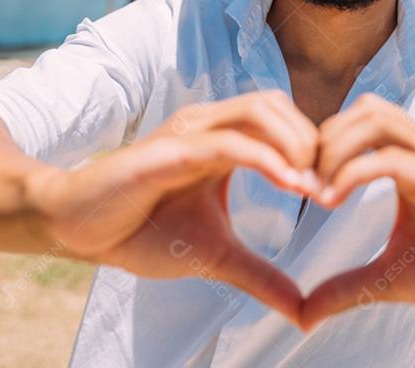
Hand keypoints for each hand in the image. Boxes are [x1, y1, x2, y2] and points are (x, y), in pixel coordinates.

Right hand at [31, 91, 320, 324]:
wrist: (77, 229)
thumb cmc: (139, 230)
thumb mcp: (214, 255)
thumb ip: (260, 275)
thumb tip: (302, 309)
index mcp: (220, 141)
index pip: (281, 121)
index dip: (314, 148)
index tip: (337, 191)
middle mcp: (206, 126)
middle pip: (277, 104)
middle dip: (313, 140)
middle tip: (332, 187)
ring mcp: (187, 132)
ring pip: (258, 111)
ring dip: (296, 143)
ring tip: (315, 187)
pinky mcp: (169, 150)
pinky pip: (226, 142)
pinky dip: (265, 158)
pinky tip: (290, 182)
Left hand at [300, 94, 414, 329]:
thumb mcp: (394, 278)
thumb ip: (348, 286)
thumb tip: (303, 313)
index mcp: (414, 161)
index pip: (357, 123)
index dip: (320, 147)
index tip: (295, 186)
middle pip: (362, 109)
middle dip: (321, 140)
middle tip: (297, 184)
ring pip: (374, 118)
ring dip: (333, 149)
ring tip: (314, 191)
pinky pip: (391, 158)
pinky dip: (352, 172)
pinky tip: (331, 201)